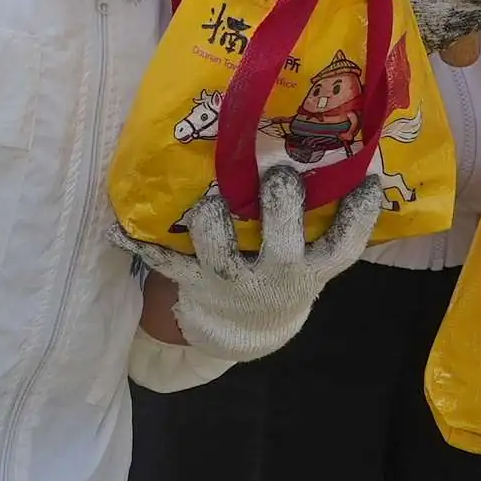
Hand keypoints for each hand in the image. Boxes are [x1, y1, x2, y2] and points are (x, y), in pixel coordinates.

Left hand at [126, 165, 383, 371]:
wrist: (246, 331)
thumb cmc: (282, 273)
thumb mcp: (312, 256)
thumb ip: (325, 216)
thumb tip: (349, 148)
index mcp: (311, 269)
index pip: (344, 245)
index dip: (358, 216)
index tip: (366, 179)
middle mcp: (274, 277)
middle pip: (282, 242)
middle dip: (279, 205)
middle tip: (278, 172)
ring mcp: (231, 281)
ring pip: (219, 250)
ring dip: (212, 218)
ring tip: (208, 189)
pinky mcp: (192, 282)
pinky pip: (162, 260)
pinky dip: (136, 241)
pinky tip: (114, 224)